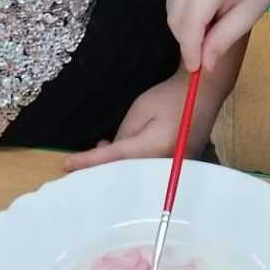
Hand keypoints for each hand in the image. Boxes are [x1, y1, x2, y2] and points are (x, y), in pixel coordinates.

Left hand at [65, 67, 216, 170]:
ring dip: (115, 168)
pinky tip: (119, 154)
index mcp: (154, 147)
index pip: (114, 158)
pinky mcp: (175, 167)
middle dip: (100, 171)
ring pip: (135, 175)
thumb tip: (111, 154)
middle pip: (124, 175)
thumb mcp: (141, 110)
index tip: (67, 165)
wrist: (202, 93)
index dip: (89, 161)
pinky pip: (147, 172)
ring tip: (100, 152)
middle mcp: (164, 164)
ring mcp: (172, 169)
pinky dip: (130, 166)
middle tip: (78, 165)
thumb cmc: (170, 97)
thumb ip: (123, 135)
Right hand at [166, 0, 269, 72]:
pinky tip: (205, 18)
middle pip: (176, 20)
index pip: (191, 23)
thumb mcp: (247, 18)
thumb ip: (223, 40)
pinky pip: (172, 7)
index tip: (196, 70)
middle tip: (208, 54)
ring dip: (187, 32)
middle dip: (189, 43)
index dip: (190, 49)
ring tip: (213, 29)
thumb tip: (204, 65)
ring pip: (171, 16)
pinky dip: (184, 21)